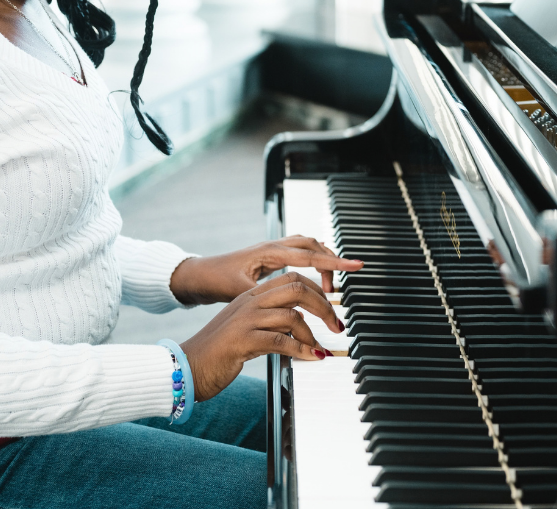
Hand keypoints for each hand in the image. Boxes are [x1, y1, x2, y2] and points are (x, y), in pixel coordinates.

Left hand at [169, 235, 363, 304]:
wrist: (200, 275)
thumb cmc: (217, 281)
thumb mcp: (242, 291)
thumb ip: (268, 298)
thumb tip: (292, 312)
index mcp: (269, 253)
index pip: (309, 255)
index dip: (334, 262)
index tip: (355, 265)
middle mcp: (273, 246)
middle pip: (312, 245)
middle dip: (331, 262)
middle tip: (339, 287)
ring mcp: (272, 249)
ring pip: (306, 245)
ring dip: (321, 260)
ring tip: (329, 286)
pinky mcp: (270, 255)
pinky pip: (298, 251)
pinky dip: (312, 258)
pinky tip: (317, 271)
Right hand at [180, 270, 342, 400]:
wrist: (188, 366)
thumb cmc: (218, 352)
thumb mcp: (247, 331)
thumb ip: (271, 324)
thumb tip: (299, 329)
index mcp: (250, 296)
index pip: (291, 279)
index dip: (316, 290)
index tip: (330, 307)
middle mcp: (249, 302)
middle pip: (296, 288)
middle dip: (323, 305)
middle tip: (336, 325)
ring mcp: (245, 319)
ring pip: (291, 315)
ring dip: (312, 334)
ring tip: (320, 348)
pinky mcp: (243, 340)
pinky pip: (281, 340)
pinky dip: (302, 350)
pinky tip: (311, 358)